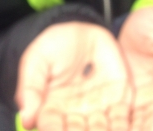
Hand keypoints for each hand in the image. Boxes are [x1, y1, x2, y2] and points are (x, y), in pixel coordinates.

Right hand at [15, 22, 131, 130]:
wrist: (81, 32)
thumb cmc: (54, 47)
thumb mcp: (37, 61)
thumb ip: (31, 88)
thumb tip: (26, 119)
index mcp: (51, 111)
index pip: (51, 127)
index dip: (53, 130)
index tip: (55, 129)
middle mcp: (74, 116)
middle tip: (84, 130)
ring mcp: (97, 111)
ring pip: (101, 130)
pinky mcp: (118, 101)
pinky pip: (122, 119)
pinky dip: (124, 128)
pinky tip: (126, 129)